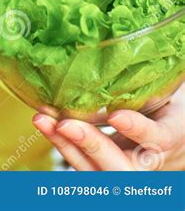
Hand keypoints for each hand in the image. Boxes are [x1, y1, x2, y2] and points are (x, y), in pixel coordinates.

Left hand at [32, 83, 184, 169]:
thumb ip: (148, 82)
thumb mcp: (165, 95)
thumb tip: (125, 43)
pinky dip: (61, 143)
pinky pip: (81, 164)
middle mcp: (147, 162)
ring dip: (65, 145)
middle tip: (66, 124)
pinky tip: (45, 125)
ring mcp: (123, 169)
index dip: (137, 129)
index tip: (116, 116)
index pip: (156, 138)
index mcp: (168, 138)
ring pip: (95, 170)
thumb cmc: (166, 110)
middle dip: (90, 146)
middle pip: (120, 167)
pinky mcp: (103, 169)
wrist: (170, 143)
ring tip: (43, 120)